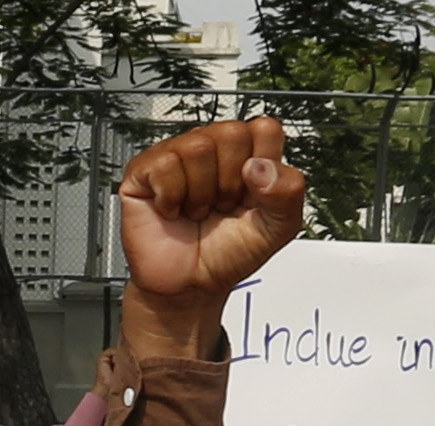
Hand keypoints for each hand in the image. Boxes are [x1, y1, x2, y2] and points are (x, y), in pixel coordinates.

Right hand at [114, 117, 308, 361]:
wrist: (190, 287)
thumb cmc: (228, 254)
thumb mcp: (277, 229)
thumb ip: (288, 193)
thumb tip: (260, 166)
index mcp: (247, 154)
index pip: (265, 129)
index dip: (262, 165)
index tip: (252, 196)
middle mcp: (213, 149)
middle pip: (232, 133)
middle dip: (230, 182)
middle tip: (222, 206)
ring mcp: (178, 156)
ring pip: (197, 147)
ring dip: (200, 193)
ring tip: (197, 210)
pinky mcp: (145, 170)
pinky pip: (164, 164)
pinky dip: (171, 198)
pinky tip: (173, 210)